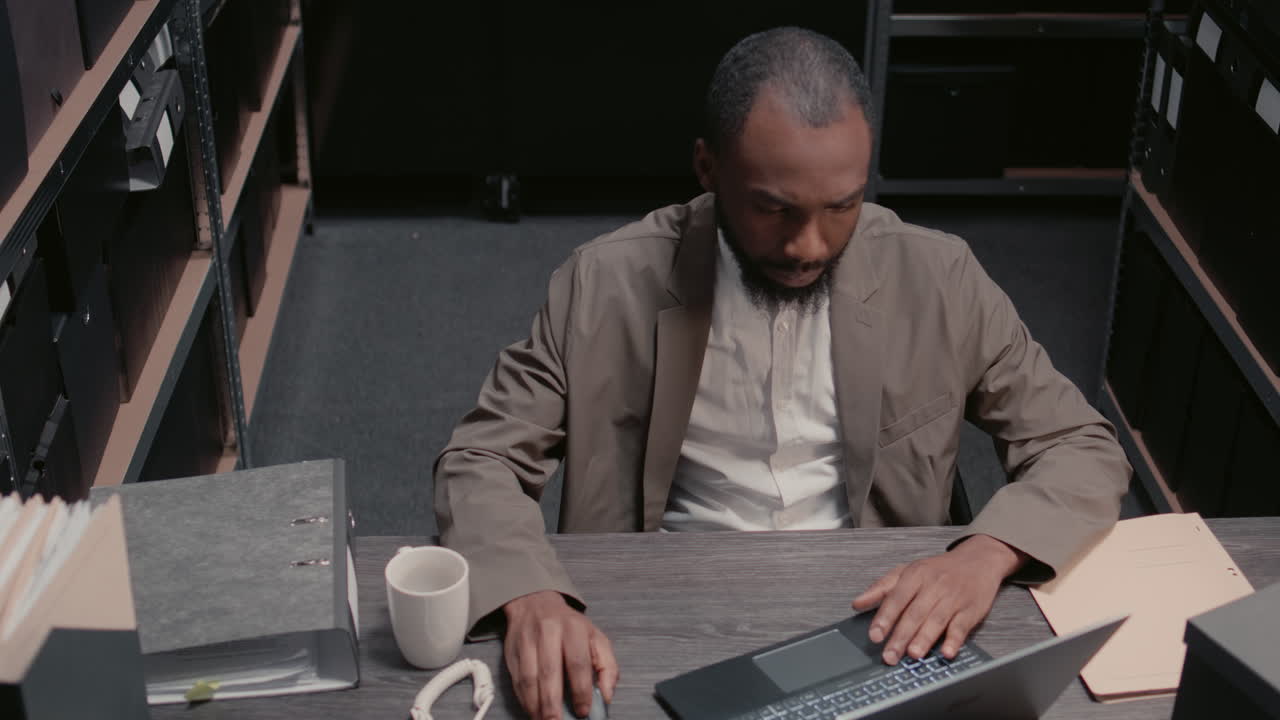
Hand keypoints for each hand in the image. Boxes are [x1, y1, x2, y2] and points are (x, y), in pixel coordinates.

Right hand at [503, 590, 618, 719]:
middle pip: (550, 672)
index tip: (583, 711)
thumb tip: (607, 696)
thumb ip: (607, 667)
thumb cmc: (570, 626)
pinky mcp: (512, 651)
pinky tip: (533, 710)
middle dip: (553, 703)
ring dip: (536, 705)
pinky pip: (517, 680)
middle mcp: (548, 632)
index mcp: (573, 628)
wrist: (535, 603)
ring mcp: (527, 641)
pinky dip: (524, 700)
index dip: (581, 690)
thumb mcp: (596, 638)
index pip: (578, 663)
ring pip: (529, 678)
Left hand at [851, 534, 1025, 664]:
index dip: (885, 618)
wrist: (978, 560)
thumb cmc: (938, 570)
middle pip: (915, 613)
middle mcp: (934, 586)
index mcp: (915, 575)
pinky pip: (961, 626)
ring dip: (924, 639)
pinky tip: (946, 652)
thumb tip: (856, 604)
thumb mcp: (907, 571)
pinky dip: (954, 640)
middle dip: (901, 636)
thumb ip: (881, 588)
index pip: (897, 598)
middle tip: (890, 656)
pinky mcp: (970, 610)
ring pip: (936, 620)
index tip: (875, 635)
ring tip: (912, 655)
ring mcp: (953, 598)